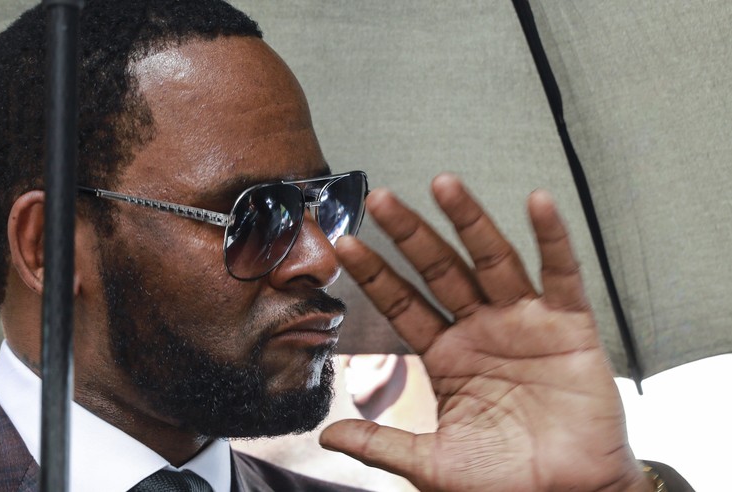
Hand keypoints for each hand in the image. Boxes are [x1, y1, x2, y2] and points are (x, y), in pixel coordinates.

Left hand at [320, 175, 650, 491]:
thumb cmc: (506, 482)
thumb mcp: (434, 463)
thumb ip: (382, 443)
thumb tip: (328, 433)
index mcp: (447, 356)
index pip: (403, 303)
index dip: (375, 273)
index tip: (345, 243)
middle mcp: (481, 330)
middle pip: (440, 270)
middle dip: (411, 234)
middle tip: (381, 198)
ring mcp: (524, 323)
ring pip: (492, 259)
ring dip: (469, 220)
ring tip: (443, 183)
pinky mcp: (570, 327)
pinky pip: (560, 275)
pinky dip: (552, 238)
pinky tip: (537, 202)